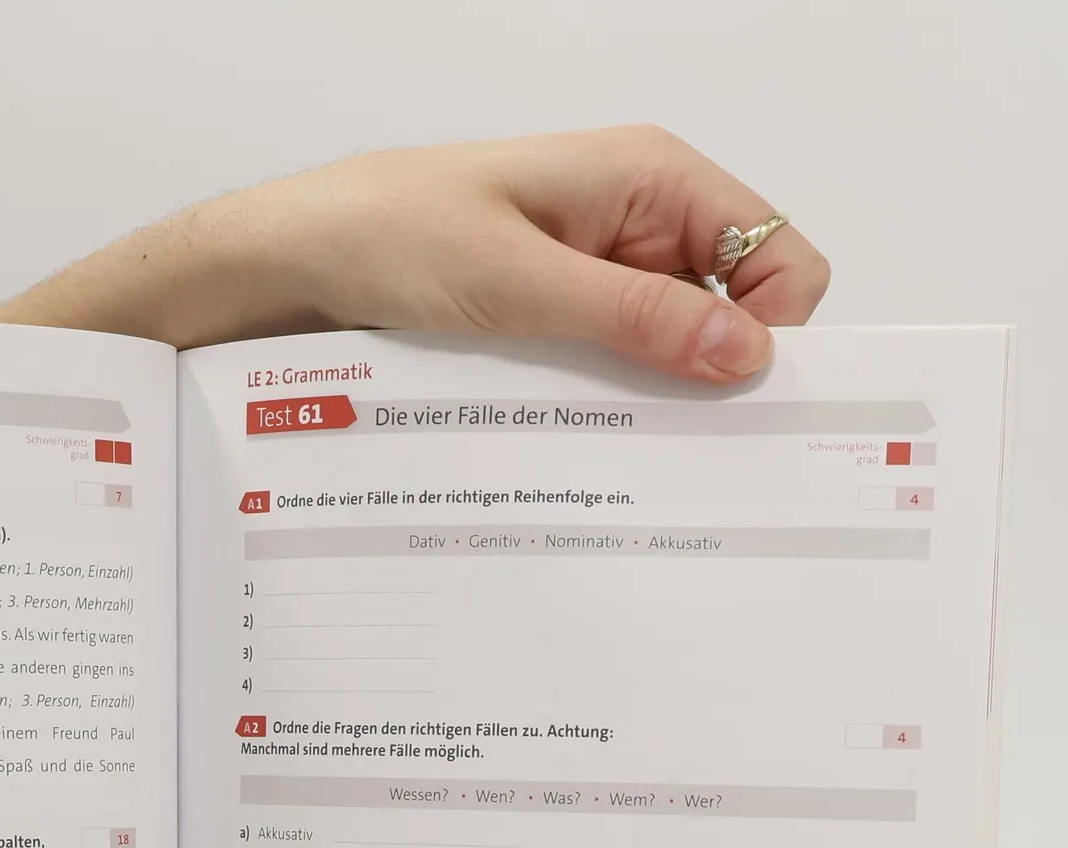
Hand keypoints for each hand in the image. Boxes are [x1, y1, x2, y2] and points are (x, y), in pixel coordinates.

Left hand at [0, 126, 830, 381]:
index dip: (771, 332)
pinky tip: (573, 439)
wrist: (290, 260)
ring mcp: (591, 273)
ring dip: (651, 399)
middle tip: (681, 450)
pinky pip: (607, 368)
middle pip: (729, 311)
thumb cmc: (387, 233)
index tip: (735, 404)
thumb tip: (743, 352)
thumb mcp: (516, 280)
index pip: (777, 257)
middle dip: (714, 376)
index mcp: (649, 178)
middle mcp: (633, 220)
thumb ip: (634, 315)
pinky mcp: (549, 317)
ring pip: (666, 350)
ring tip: (615, 450)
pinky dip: (602, 405)